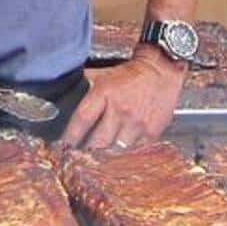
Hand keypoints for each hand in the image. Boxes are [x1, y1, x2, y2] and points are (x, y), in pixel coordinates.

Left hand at [59, 45, 184, 148]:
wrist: (163, 69)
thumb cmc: (132, 72)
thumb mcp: (104, 74)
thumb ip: (86, 86)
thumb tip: (63, 92)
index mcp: (105, 92)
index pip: (82, 119)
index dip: (71, 135)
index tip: (64, 145)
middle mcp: (120, 109)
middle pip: (97, 141)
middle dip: (88, 150)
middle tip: (82, 155)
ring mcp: (137, 122)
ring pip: (115, 149)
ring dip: (107, 153)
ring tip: (101, 156)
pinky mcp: (151, 131)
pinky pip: (133, 149)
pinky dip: (126, 151)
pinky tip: (121, 149)